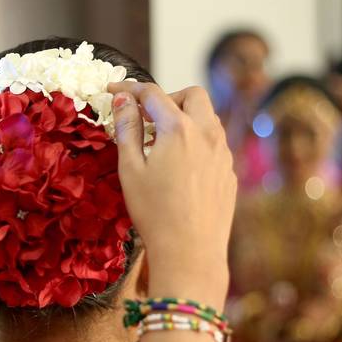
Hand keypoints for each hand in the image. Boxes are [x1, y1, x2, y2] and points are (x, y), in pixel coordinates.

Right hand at [108, 82, 236, 306]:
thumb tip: (122, 101)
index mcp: (179, 129)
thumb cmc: (154, 212)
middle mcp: (207, 134)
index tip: (112, 92)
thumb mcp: (130, 169)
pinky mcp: (229, 172)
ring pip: (208, 118)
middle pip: (192, 94)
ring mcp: (223, 153)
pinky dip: (196, 141)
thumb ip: (126, 129)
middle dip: (168, 97)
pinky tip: (179, 166)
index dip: (129, 89)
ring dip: (184, 118)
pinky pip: (214, 143)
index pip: (153, 94)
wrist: (190, 252)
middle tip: (146, 116)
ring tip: (160, 142)